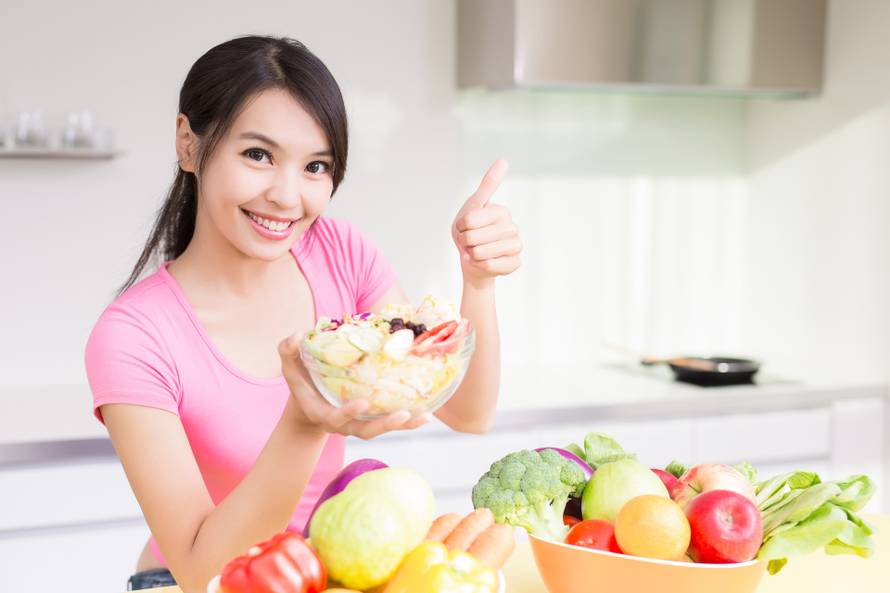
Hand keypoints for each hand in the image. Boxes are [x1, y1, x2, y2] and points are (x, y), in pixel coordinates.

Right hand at [278, 334, 429, 439]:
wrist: (308, 404)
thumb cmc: (301, 381)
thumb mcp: (290, 366)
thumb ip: (288, 351)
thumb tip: (296, 335)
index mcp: (323, 412)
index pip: (336, 417)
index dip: (348, 412)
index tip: (362, 403)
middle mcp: (344, 424)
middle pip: (366, 431)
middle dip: (385, 425)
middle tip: (404, 415)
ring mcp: (359, 423)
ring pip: (382, 429)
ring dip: (404, 424)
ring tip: (425, 416)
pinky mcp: (371, 420)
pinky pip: (391, 422)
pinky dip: (409, 420)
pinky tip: (428, 411)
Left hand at [452, 160, 521, 286]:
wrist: (474, 259)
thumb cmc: (471, 230)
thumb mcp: (474, 206)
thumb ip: (488, 184)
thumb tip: (504, 160)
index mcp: (502, 211)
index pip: (469, 221)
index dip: (461, 227)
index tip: (466, 227)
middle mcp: (513, 227)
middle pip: (473, 238)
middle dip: (465, 242)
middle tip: (470, 242)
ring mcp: (516, 246)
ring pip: (481, 253)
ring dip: (472, 254)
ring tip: (477, 251)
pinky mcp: (515, 263)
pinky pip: (490, 266)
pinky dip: (480, 266)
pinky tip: (484, 262)